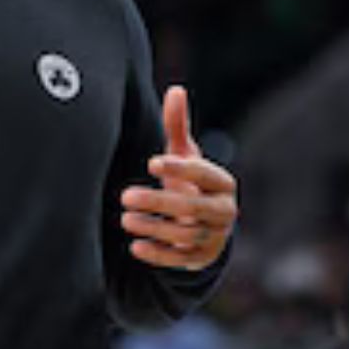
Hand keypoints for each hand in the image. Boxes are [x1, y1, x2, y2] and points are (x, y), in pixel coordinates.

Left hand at [118, 86, 236, 270]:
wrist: (203, 226)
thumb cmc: (189, 182)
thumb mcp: (184, 156)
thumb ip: (178, 127)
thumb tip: (175, 89)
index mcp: (223, 184)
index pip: (206, 175)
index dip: (181, 169)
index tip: (151, 163)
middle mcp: (224, 211)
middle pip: (194, 208)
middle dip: (159, 202)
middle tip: (124, 196)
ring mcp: (214, 237)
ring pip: (186, 235)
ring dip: (154, 228)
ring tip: (125, 219)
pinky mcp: (200, 259)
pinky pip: (181, 259)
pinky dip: (158, 254)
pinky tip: (134, 246)